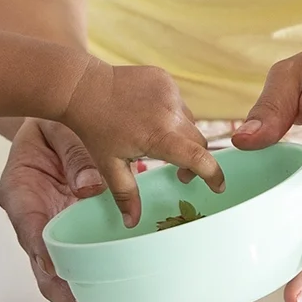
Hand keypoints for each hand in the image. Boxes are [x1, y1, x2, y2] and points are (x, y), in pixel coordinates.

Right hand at [0, 117, 101, 301]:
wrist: (57, 117)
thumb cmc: (55, 122)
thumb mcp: (61, 128)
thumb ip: (76, 154)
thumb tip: (90, 188)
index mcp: (20, 189)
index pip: (26, 224)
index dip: (39, 248)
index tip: (53, 266)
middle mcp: (31, 217)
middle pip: (40, 263)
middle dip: (64, 291)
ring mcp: (50, 229)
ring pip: (57, 273)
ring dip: (79, 297)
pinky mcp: (70, 232)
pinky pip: (79, 261)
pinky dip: (94, 279)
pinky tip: (116, 296)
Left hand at [59, 58, 223, 224]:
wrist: (84, 87)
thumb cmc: (96, 129)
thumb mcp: (110, 165)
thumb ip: (126, 194)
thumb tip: (133, 222)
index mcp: (160, 136)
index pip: (199, 158)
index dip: (213, 174)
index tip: (218, 186)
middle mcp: (170, 112)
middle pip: (198, 141)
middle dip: (194, 158)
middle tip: (179, 171)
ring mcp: (169, 92)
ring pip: (189, 121)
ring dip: (181, 134)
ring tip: (157, 141)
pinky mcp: (165, 79)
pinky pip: (178, 102)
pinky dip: (170, 114)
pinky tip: (149, 116)